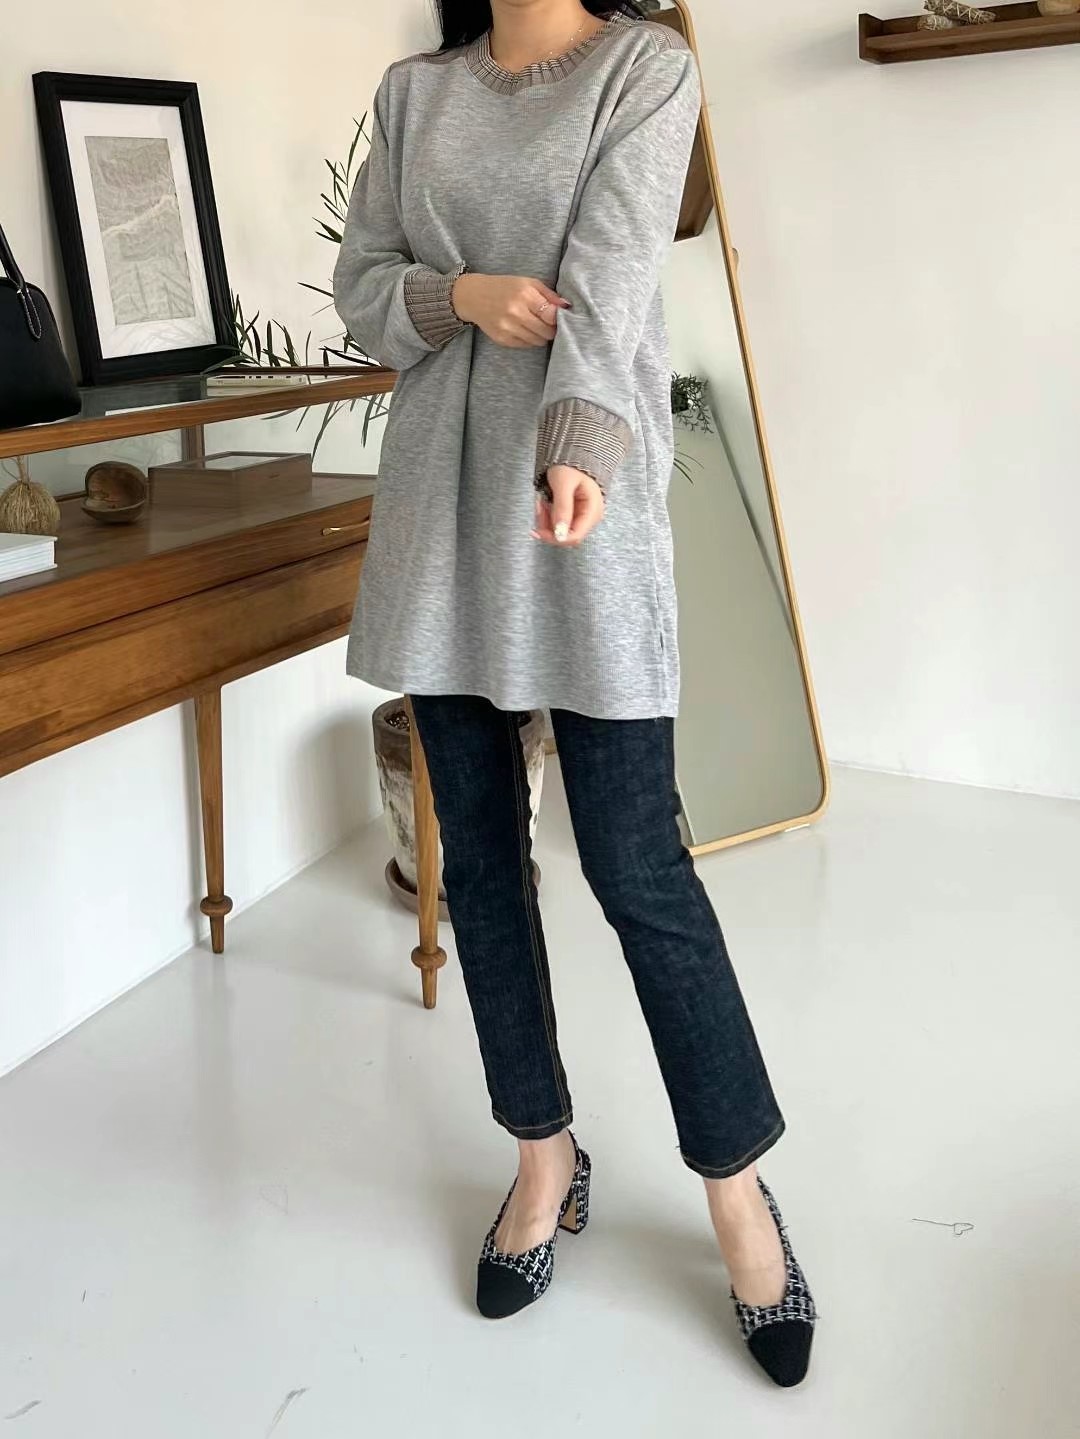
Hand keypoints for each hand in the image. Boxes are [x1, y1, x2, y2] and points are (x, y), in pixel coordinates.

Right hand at [452, 273, 569, 348]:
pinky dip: (528, 339)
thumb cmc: (505, 287)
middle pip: (547, 332)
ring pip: (537, 341)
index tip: (557, 317)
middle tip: (547, 323)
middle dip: (550, 329)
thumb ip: (549, 295)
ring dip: (540, 335)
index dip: (558, 319)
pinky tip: (522, 329)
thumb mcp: (528, 283)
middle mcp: (516, 313)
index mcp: (525, 295)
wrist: (473, 296)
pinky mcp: (502, 339)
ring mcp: (508, 328)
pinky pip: (525, 345)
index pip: (552, 316)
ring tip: (534, 325)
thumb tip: (567, 306)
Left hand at [532, 466, 604, 547]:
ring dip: (546, 521)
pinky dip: (548, 516)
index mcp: (592, 510)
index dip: (555, 537)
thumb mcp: (563, 484)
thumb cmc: (571, 464)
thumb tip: (560, 534)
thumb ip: (562, 509)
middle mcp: (589, 517)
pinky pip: (558, 523)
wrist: (573, 453)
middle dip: (548, 527)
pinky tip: (544, 504)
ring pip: (560, 531)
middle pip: (566, 536)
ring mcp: (582, 516)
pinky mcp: (573, 514)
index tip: (538, 530)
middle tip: (538, 508)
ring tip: (541, 502)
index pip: (575, 536)